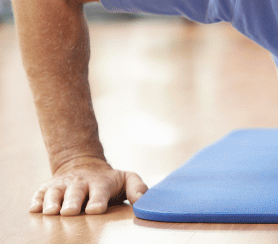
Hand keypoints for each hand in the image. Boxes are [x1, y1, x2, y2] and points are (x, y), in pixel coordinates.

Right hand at [30, 157, 147, 215]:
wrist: (83, 165)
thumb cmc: (108, 180)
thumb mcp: (126, 179)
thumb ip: (137, 188)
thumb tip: (142, 201)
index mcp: (100, 183)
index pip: (100, 191)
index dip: (98, 200)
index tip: (96, 210)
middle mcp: (80, 183)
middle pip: (76, 192)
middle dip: (73, 202)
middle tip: (70, 212)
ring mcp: (63, 185)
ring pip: (55, 192)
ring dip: (52, 201)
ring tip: (51, 212)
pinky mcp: (47, 188)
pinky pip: (39, 193)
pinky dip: (36, 200)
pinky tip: (34, 208)